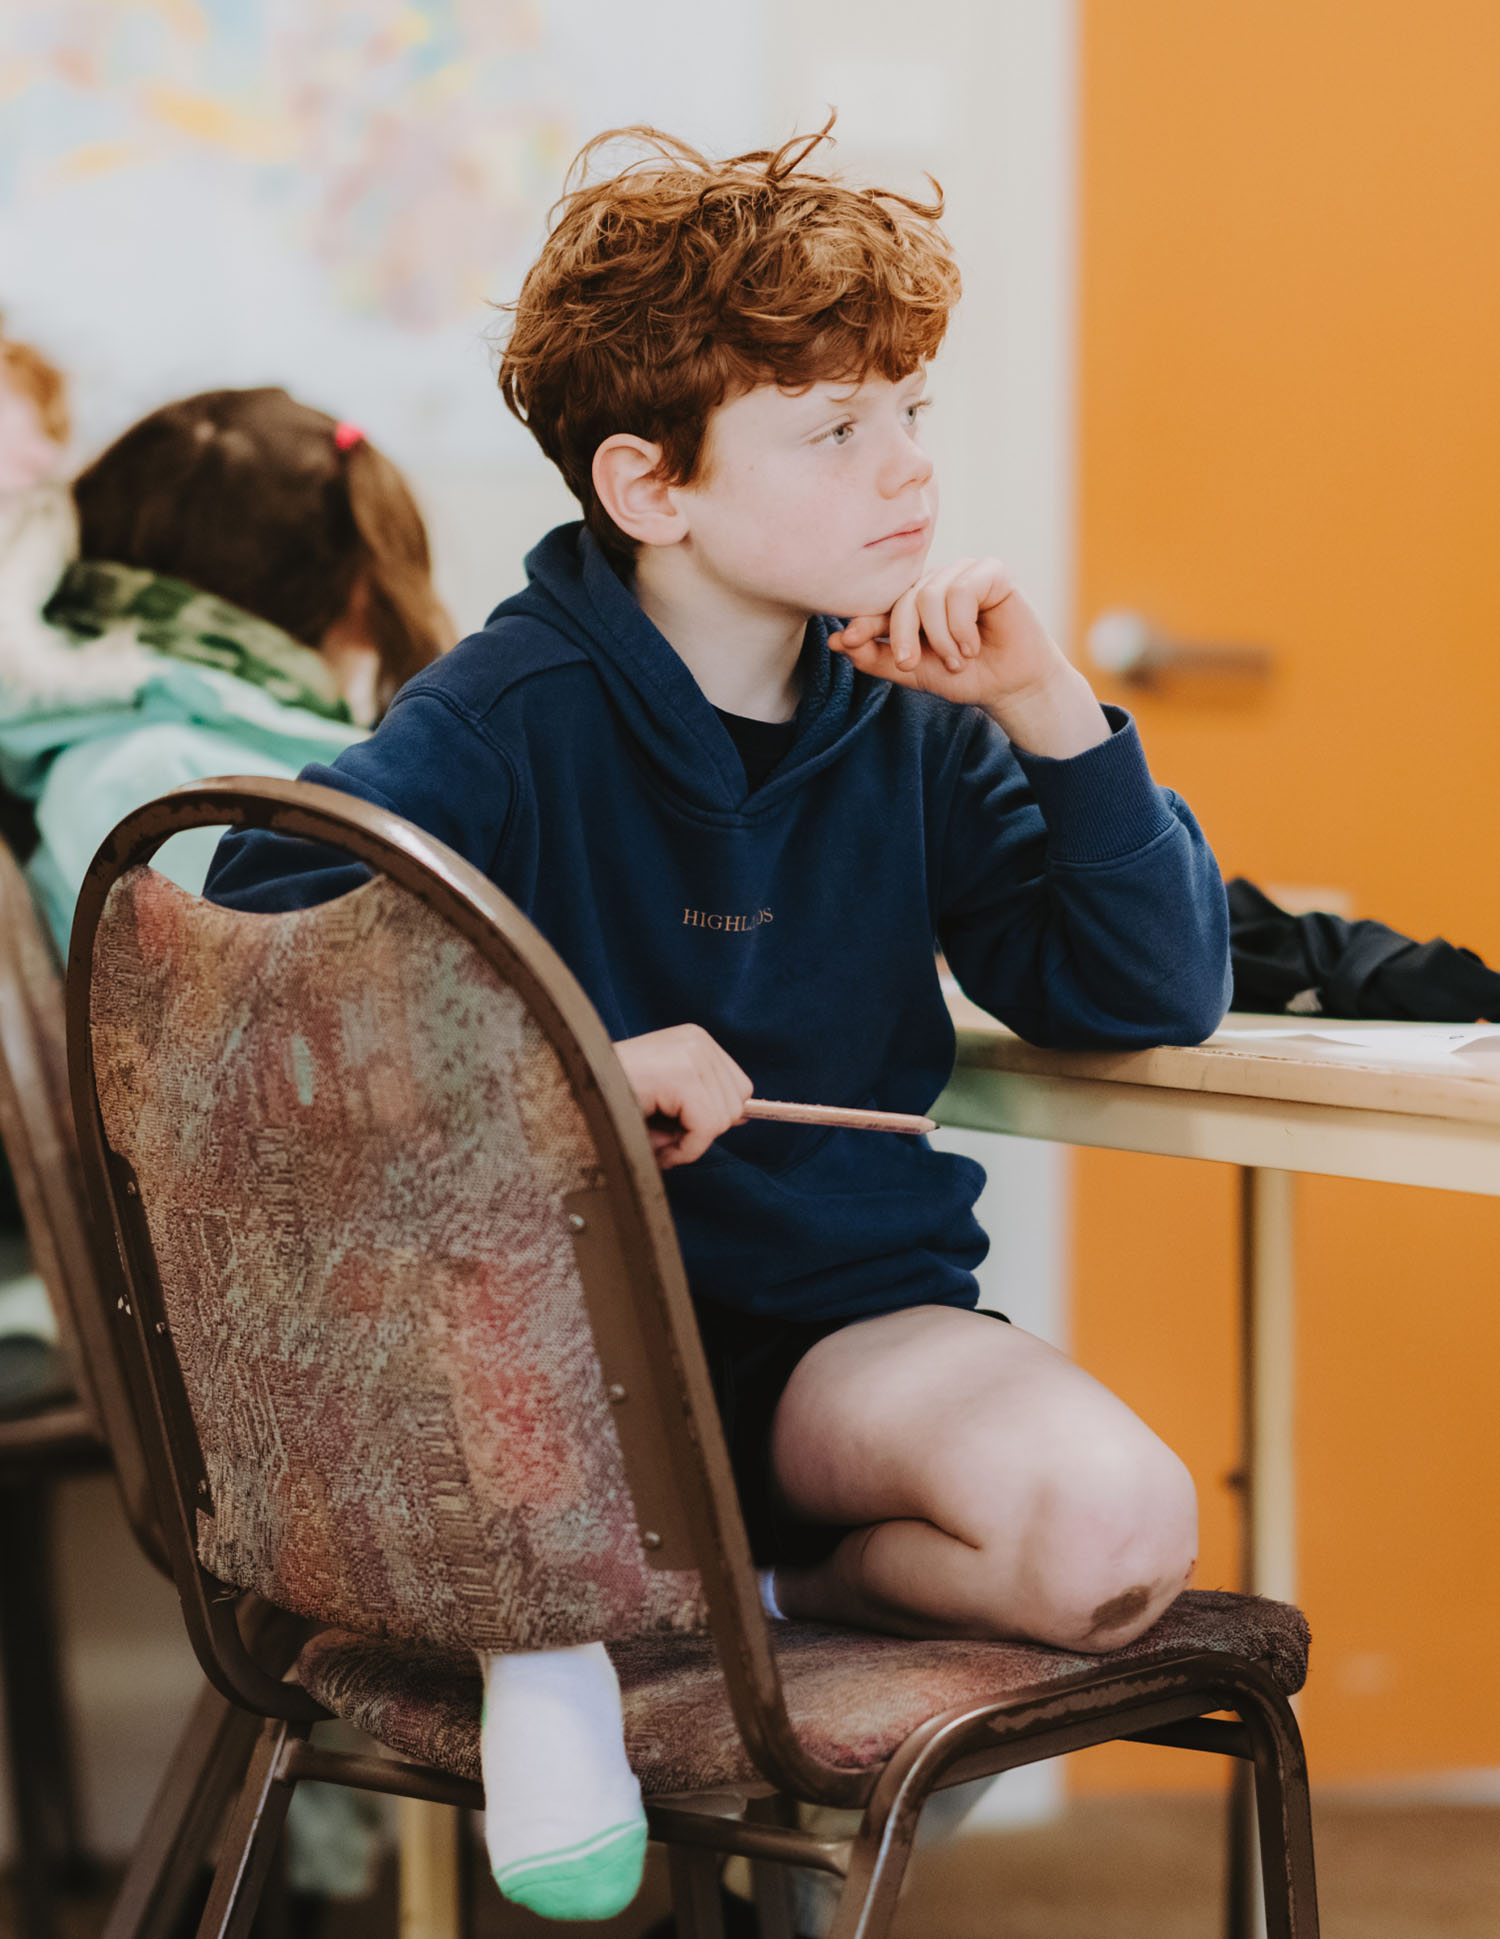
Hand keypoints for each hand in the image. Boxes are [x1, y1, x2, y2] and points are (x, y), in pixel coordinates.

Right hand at [613, 1023, 752, 1168]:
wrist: (568, 1097)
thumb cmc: (613, 1102)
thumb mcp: (668, 1098)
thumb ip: (705, 1103)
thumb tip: (746, 1116)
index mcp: (695, 1039)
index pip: (740, 1089)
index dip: (712, 1117)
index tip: (677, 1123)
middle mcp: (697, 1040)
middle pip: (737, 1105)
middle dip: (701, 1130)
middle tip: (661, 1130)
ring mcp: (691, 1054)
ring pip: (723, 1121)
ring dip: (688, 1141)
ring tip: (653, 1132)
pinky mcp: (681, 1076)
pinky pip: (706, 1130)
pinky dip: (684, 1149)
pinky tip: (656, 1141)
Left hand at [829, 557, 1108, 756]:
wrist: (1012, 687)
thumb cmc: (967, 677)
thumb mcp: (914, 672)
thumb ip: (876, 657)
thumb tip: (837, 642)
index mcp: (915, 601)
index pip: (883, 605)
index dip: (864, 621)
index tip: (847, 639)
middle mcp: (937, 582)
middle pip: (905, 599)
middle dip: (905, 637)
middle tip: (914, 665)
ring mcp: (964, 573)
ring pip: (930, 595)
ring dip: (942, 638)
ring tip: (958, 659)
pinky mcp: (992, 572)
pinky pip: (962, 590)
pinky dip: (962, 626)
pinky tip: (974, 645)